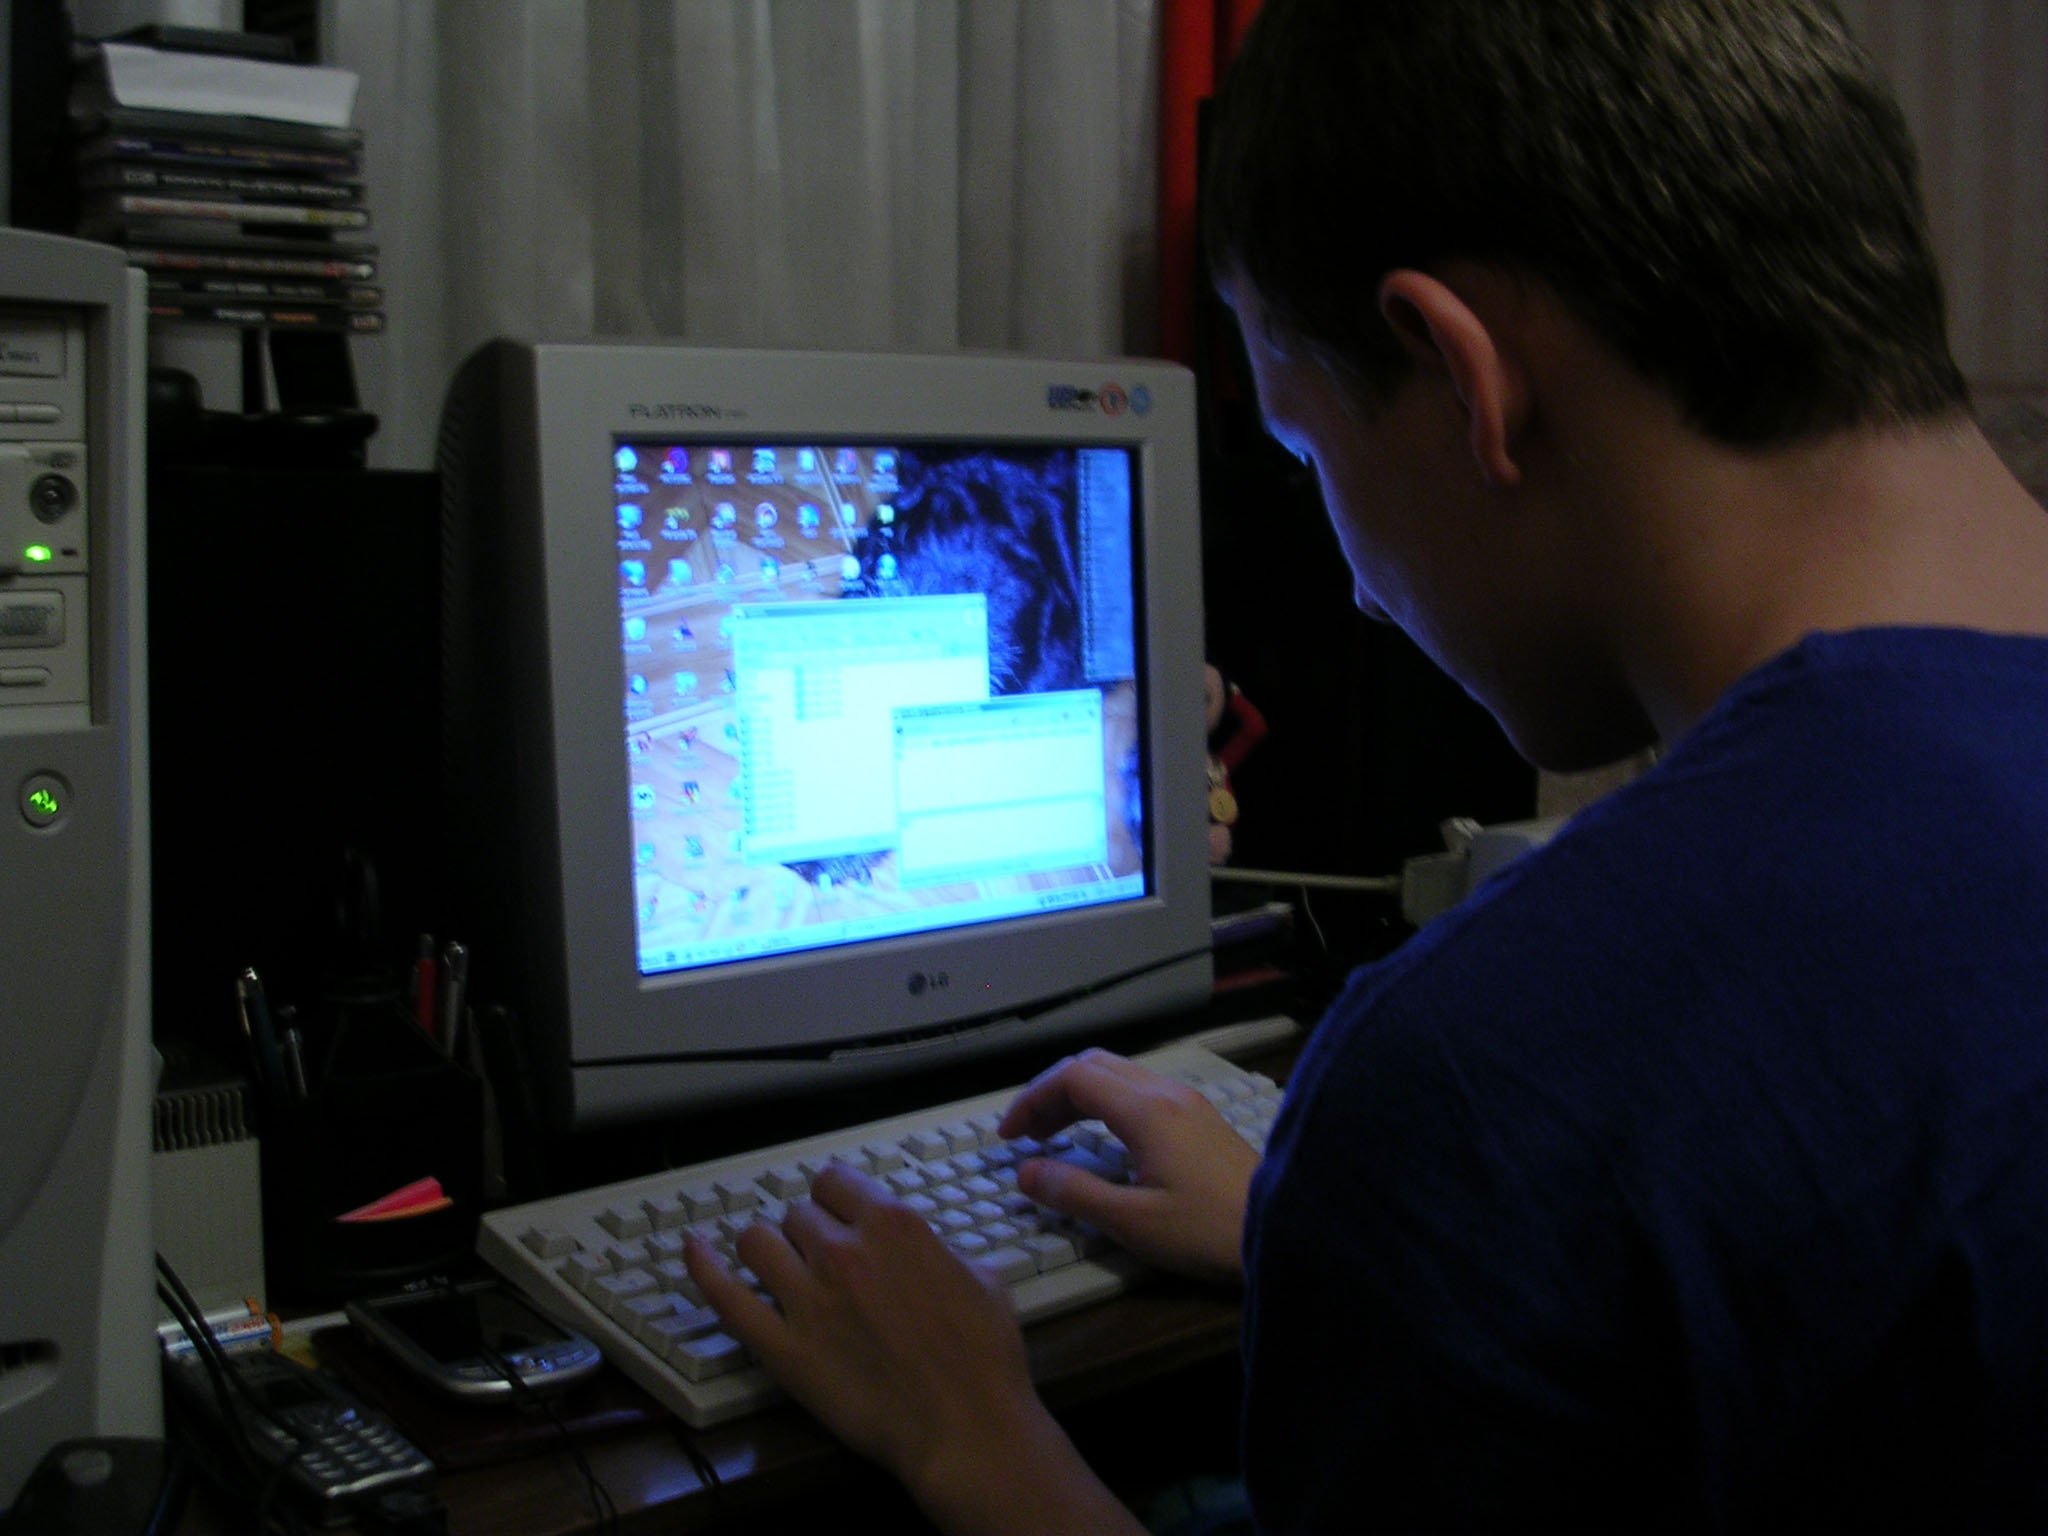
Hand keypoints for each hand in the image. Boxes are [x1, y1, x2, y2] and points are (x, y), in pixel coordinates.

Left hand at [683, 1165, 1142, 1534]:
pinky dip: (703, 1270)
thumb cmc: (983, 1360)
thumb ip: (939, 1251)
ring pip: (757, 1241)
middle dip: (809, 1230)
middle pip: (799, 1213)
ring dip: (767, 1246)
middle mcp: (842, 1252)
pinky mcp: (783, 1350)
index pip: (836, 1182)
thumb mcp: (982, 1278)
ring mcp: (807, 1300)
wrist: (966, 1427)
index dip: (836, 1198)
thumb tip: (923, 1251)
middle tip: (821, 1256)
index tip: (837, 1212)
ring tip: (775, 1261)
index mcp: (893, 1225)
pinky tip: (693, 1252)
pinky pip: (726, 1298)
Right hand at [999, 1049, 1258, 1284]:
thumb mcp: (1132, 1221)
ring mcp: (1188, 1103)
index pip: (1073, 1078)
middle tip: (1027, 1134)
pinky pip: (1141, 1091)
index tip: (1009, 1137)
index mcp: (1146, 1110)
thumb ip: (1074, 1193)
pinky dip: (1107, 1103)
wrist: (1285, 1230)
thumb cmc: (1209, 1231)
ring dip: (1079, 1096)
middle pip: (1094, 1066)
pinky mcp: (1201, 1119)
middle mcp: (1167, 1094)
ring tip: (1054, 1134)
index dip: (1032, 1100)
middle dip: (1052, 1093)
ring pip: (1119, 1075)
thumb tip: (1026, 1173)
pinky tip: (1102, 1138)